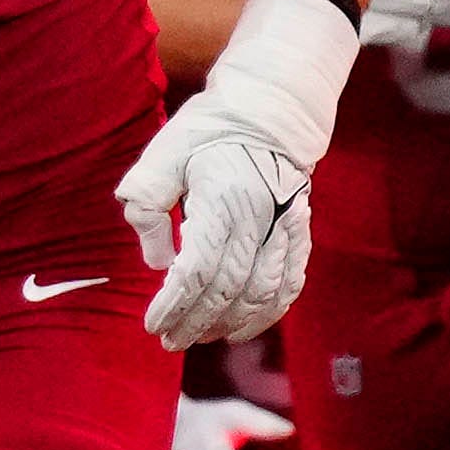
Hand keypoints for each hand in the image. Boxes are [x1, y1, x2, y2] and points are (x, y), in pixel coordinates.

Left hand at [119, 0, 362, 350]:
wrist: (269, 109)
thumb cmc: (207, 132)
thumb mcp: (162, 156)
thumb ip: (149, 207)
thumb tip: (159, 264)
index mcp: (222, 201)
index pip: (197, 271)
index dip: (174, 305)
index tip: (153, 323)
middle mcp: (259, 218)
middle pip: (227, 289)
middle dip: (196, 322)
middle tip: (170, 340)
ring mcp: (286, 227)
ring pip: (261, 293)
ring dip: (230, 323)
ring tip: (201, 337)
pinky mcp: (300, 231)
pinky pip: (290, 282)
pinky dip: (268, 312)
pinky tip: (243, 327)